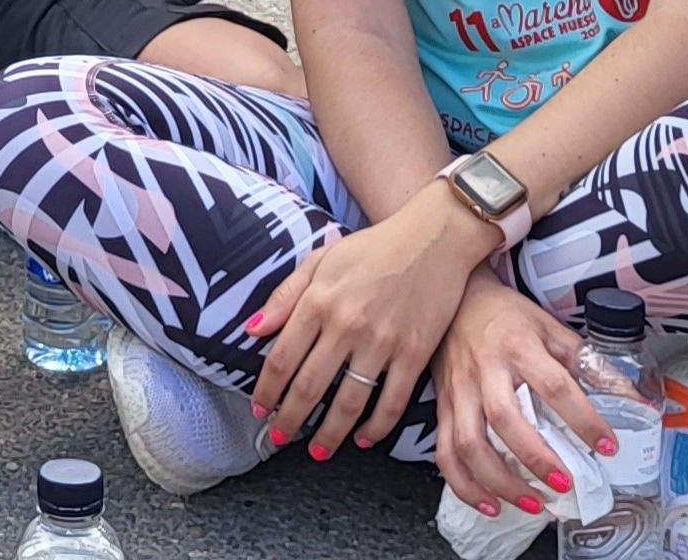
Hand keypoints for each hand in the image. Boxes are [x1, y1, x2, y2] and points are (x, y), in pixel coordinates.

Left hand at [248, 206, 487, 459]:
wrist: (435, 237)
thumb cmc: (373, 248)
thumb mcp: (321, 260)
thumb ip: (285, 296)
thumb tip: (252, 330)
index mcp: (318, 301)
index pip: (281, 359)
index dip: (266, 391)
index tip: (258, 410)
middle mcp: (346, 325)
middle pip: (309, 387)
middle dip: (289, 420)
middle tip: (278, 439)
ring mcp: (383, 341)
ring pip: (349, 403)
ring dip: (329, 434)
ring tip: (317, 451)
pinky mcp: (415, 352)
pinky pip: (393, 401)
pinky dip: (377, 427)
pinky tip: (363, 439)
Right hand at [430, 276, 613, 521]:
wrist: (458, 299)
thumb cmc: (508, 316)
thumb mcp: (550, 328)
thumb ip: (587, 363)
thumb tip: (630, 398)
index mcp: (519, 347)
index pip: (555, 386)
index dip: (583, 419)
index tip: (607, 446)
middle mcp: (486, 370)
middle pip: (505, 420)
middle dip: (535, 458)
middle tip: (565, 484)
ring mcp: (460, 391)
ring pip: (469, 444)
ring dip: (500, 481)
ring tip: (532, 504)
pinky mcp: (443, 407)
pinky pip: (446, 453)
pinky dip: (465, 485)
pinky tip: (490, 503)